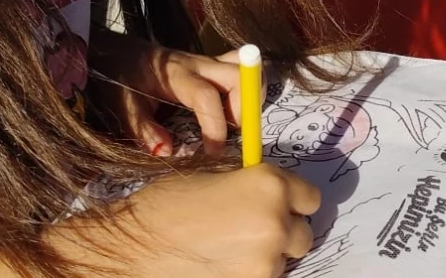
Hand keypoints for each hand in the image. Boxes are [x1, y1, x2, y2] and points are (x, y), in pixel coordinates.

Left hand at [91, 36, 246, 156]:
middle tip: (231, 135)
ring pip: (246, 68)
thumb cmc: (118, 79)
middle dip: (244, 109)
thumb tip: (166, 152)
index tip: (213, 153)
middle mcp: (198, 64)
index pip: (206, 96)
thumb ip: (143, 129)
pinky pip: (241, 67)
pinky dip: (248, 88)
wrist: (116, 50)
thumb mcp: (122, 106)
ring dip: (250, 96)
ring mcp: (208, 62)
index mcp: (176, 76)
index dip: (215, 127)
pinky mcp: (212, 64)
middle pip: (238, 75)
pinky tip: (232, 110)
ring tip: (234, 123)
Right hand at [117, 165, 319, 277]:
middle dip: (284, 230)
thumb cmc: (166, 205)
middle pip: (303, 234)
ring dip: (267, 254)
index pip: (311, 198)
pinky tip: (223, 263)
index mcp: (269, 186)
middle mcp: (276, 223)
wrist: (134, 249)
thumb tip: (269, 192)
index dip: (294, 200)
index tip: (281, 203)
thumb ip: (249, 183)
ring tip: (231, 247)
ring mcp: (265, 262)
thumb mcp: (214, 177)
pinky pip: (264, 277)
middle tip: (254, 227)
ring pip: (283, 260)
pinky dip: (251, 271)